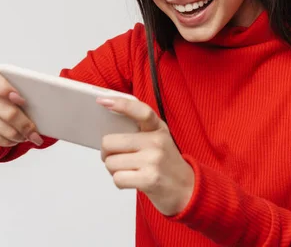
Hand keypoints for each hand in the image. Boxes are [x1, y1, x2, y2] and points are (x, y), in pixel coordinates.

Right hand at [0, 65, 43, 146]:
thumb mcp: (3, 79)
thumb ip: (18, 85)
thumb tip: (41, 103)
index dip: (10, 92)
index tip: (24, 101)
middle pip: (8, 113)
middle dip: (26, 125)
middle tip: (37, 132)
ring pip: (5, 129)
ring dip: (21, 136)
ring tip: (30, 136)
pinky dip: (11, 141)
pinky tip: (18, 138)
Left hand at [97, 97, 194, 215]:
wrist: (187, 190)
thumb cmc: (166, 164)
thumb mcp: (159, 141)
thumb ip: (139, 132)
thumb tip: (107, 133)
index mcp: (158, 128)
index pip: (140, 110)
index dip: (121, 104)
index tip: (103, 101)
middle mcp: (156, 141)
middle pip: (110, 142)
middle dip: (106, 153)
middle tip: (113, 157)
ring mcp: (153, 160)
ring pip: (111, 163)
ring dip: (113, 170)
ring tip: (127, 170)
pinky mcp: (150, 179)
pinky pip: (118, 178)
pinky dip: (119, 182)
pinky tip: (131, 181)